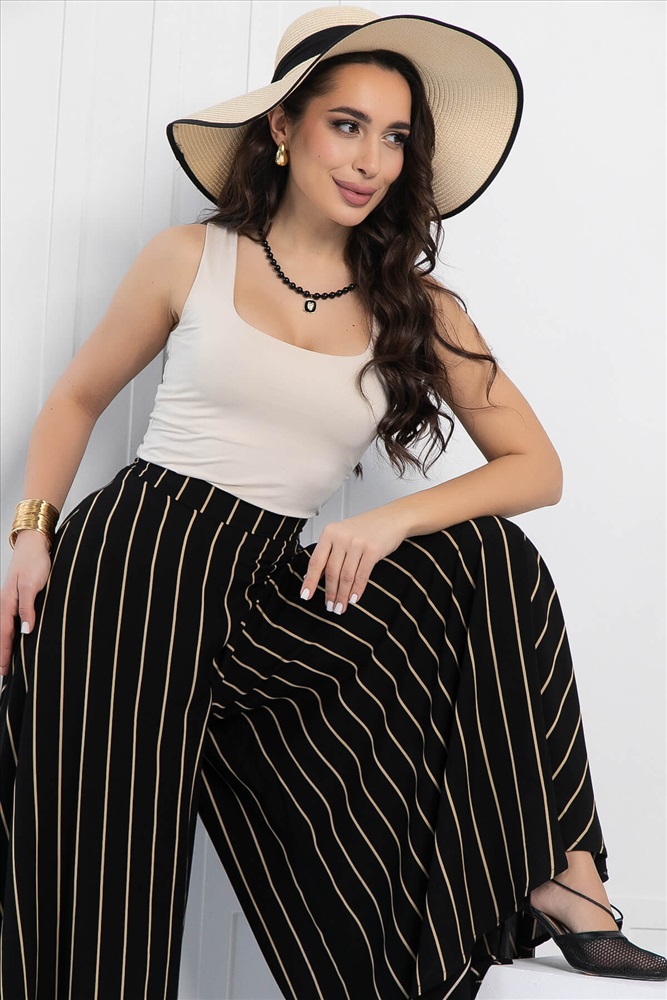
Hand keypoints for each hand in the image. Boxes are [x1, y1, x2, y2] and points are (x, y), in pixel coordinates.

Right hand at [0, 530, 51, 675]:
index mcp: (7, 603)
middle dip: (2, 653)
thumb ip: (27, 608)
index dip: (4, 653)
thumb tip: (25, 631)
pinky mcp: (16, 596)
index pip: (4, 634)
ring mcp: (10, 600)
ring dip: (5, 644)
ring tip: (7, 661)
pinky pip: (10, 619)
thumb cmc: (34, 561)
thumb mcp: (31, 585)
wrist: (34, 543)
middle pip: (2, 634)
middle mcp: (5, 603)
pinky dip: (10, 632)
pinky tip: (15, 637)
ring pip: (5, 628)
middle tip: (3, 674)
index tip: (4, 671)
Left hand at [300, 507, 406, 614]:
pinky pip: (362, 575)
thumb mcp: (343, 535)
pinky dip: (357, 589)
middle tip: (330, 607)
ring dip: (342, 595)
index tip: (306, 595)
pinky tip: (353, 598)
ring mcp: (357, 543)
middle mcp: (341, 536)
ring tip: (340, 607)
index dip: (310, 581)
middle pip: (331, 571)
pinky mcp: (372, 550)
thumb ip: (329, 553)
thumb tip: (315, 577)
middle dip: (330, 593)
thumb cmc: (366, 528)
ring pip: (346, 576)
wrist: (392, 518)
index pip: (316, 561)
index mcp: (329, 532)